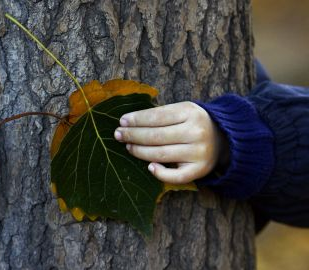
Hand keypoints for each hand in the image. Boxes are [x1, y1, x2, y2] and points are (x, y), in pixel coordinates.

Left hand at [114, 102, 228, 183]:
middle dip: (133, 135)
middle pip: (156, 136)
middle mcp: (196, 132)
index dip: (136, 119)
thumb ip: (160, 114)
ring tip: (128, 146)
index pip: (156, 116)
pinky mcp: (200, 170)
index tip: (122, 121)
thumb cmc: (193, 122)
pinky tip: (149, 167)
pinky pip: (176, 176)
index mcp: (190, 112)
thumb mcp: (182, 110)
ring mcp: (199, 153)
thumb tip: (128, 121)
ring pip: (161, 154)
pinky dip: (160, 173)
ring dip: (140, 151)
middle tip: (118, 134)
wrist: (224, 137)